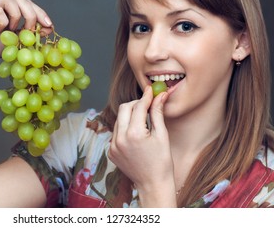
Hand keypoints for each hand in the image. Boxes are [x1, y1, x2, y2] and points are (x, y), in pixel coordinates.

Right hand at [0, 0, 52, 69]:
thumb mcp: (20, 39)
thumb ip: (33, 32)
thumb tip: (50, 27)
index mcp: (7, 5)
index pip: (27, 2)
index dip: (40, 12)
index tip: (49, 24)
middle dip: (30, 14)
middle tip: (30, 30)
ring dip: (16, 16)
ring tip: (12, 30)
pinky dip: (4, 23)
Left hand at [108, 86, 175, 206]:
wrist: (153, 185)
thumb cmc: (162, 162)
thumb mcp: (162, 136)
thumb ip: (158, 113)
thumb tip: (160, 95)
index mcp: (134, 134)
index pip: (138, 106)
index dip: (146, 96)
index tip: (151, 90)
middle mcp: (120, 139)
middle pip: (124, 108)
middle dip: (136, 103)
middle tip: (148, 104)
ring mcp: (113, 146)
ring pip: (119, 119)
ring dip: (130, 115)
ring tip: (143, 120)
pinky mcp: (111, 151)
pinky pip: (116, 132)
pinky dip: (125, 127)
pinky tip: (136, 133)